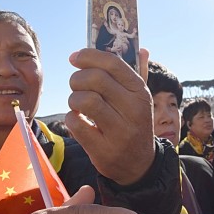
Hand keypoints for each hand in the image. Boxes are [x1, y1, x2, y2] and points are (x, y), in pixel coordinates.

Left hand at [66, 48, 153, 185]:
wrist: (139, 166)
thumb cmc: (134, 123)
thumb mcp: (140, 99)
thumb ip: (138, 72)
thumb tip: (141, 48)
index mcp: (140, 92)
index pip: (113, 63)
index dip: (89, 56)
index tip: (75, 57)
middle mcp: (134, 110)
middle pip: (95, 79)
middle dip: (77, 79)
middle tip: (76, 86)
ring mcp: (120, 132)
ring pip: (84, 100)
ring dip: (73, 99)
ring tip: (78, 105)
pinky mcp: (104, 151)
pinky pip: (76, 124)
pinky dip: (71, 119)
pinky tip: (78, 120)